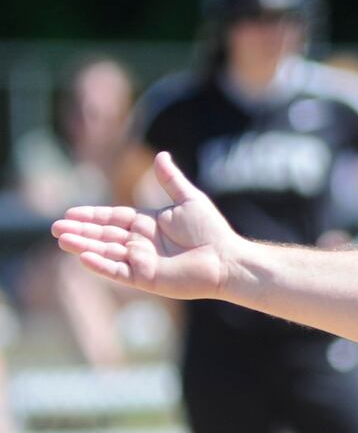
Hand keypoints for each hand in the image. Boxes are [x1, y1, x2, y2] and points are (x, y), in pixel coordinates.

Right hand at [51, 151, 239, 300]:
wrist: (227, 258)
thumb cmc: (211, 230)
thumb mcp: (189, 199)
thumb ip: (170, 180)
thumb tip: (161, 154)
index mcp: (148, 223)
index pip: (113, 218)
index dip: (92, 215)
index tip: (70, 213)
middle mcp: (141, 243)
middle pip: (104, 235)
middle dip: (81, 231)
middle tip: (55, 228)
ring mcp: (142, 261)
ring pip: (106, 252)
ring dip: (84, 246)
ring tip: (62, 239)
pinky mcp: (146, 278)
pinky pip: (118, 271)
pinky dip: (101, 265)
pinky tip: (83, 257)